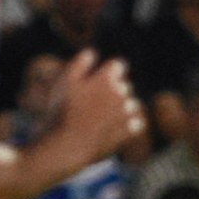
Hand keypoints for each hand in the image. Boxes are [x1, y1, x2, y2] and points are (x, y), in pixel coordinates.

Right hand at [46, 51, 144, 165]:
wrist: (68, 145)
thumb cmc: (62, 111)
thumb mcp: (65, 83)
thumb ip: (79, 64)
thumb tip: (91, 53)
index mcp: (106, 78)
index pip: (118, 65)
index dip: (109, 71)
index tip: (98, 79)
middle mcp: (121, 93)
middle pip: (124, 86)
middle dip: (112, 91)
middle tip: (94, 102)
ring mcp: (126, 113)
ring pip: (131, 104)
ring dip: (121, 108)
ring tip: (101, 117)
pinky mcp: (129, 132)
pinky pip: (136, 123)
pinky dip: (128, 125)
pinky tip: (113, 128)